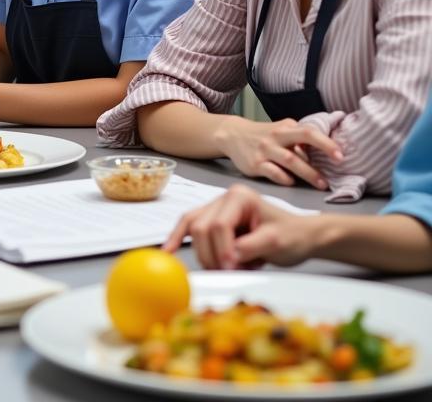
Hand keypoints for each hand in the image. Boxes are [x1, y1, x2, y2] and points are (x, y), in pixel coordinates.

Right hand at [164, 183, 318, 269]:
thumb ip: (251, 247)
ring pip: (193, 229)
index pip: (220, 224)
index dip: (223, 248)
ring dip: (205, 254)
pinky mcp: (212, 222)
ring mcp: (215, 209)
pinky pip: (190, 230)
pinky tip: (169, 251)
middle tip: (228, 273)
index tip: (233, 268)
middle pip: (201, 226)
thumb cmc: (292, 235)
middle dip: (212, 254)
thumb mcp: (276, 242)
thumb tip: (229, 257)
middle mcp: (223, 199)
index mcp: (239, 197)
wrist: (300, 237)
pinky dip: (179, 240)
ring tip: (224, 269)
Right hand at [216, 115, 342, 188]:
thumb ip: (300, 140)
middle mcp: (276, 137)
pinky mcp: (255, 164)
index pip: (309, 132)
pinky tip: (292, 182)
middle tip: (336, 168)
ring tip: (322, 184)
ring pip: (290, 161)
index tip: (341, 156)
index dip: (326, 143)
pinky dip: (285, 178)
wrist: (233, 135)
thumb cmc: (264, 136)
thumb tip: (325, 154)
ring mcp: (265, 150)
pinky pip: (273, 172)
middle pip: (301, 142)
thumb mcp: (282, 131)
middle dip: (321, 153)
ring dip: (308, 173)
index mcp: (286, 128)